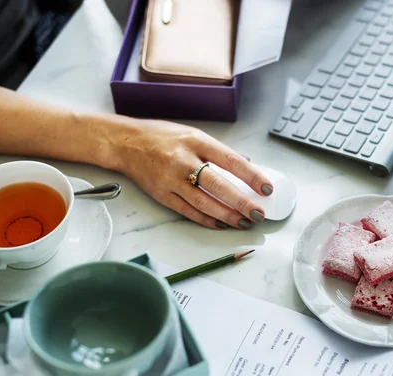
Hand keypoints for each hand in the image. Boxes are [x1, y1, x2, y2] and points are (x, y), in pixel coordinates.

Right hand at [116, 120, 273, 229]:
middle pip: (219, 185)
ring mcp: (171, 179)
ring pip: (204, 203)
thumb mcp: (193, 135)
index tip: (266, 188)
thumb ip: (217, 152)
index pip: (230, 160)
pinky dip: (207, 220)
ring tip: (244, 222)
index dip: (251, 176)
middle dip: (242, 202)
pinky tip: (221, 224)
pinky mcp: (162, 195)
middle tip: (259, 213)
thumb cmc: (162, 137)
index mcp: (196, 141)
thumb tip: (245, 166)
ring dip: (227, 216)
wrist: (125, 143)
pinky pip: (188, 211)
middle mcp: (184, 160)